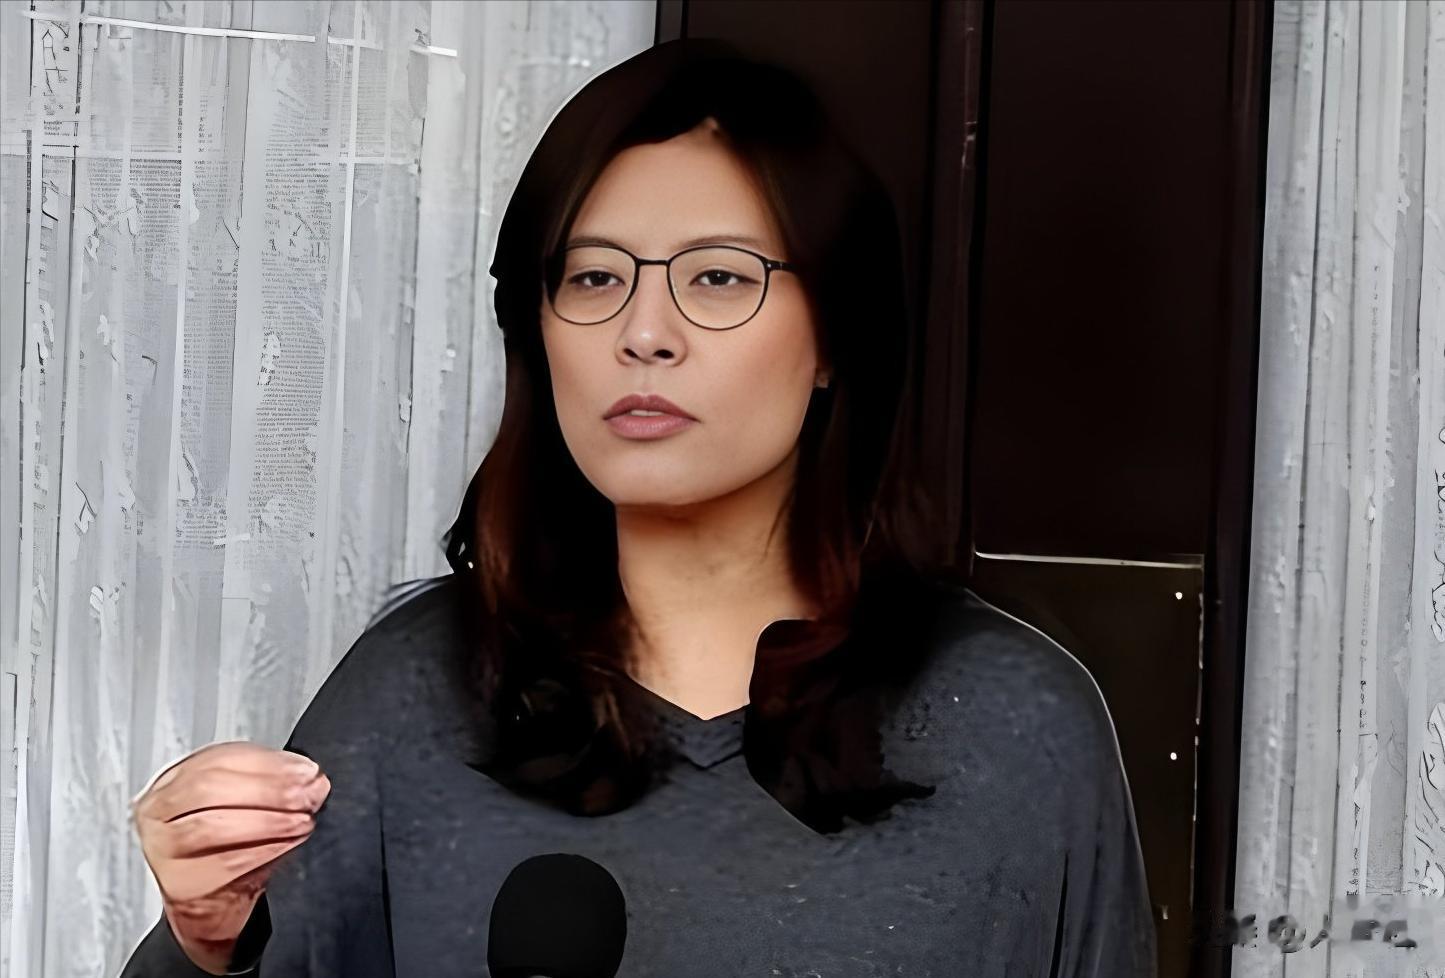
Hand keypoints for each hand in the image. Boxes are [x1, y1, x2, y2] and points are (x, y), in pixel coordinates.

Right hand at [130, 741, 330, 972]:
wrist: (209, 898)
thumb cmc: (229, 844)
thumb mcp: (249, 801)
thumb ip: (274, 783)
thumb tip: (310, 778)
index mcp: (176, 779)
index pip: (217, 760)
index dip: (267, 764)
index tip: (306, 772)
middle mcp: (159, 810)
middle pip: (208, 790)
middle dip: (267, 791)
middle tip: (307, 796)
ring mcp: (162, 848)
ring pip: (209, 826)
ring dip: (266, 822)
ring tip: (301, 821)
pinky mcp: (178, 884)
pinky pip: (221, 865)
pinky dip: (261, 851)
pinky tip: (286, 844)